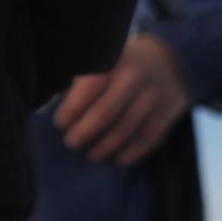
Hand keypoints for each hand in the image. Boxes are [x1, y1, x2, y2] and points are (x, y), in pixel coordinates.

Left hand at [53, 34, 190, 166]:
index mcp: (112, 62)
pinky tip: (119, 160)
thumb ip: (81, 80)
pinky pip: (148, 137)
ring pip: (125, 129)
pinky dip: (133, 152)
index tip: (60, 124)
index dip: (71, 111)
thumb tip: (55, 108)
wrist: (167, 60)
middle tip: (71, 143)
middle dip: (84, 133)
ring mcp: (152, 96)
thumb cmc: (121, 64)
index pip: (88, 90)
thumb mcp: (102, 61)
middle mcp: (133, 77)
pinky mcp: (166, 112)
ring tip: (92, 155)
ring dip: (105, 147)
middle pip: (105, 114)